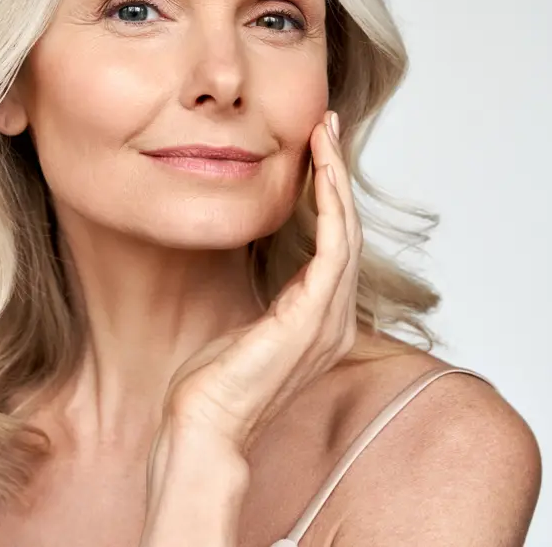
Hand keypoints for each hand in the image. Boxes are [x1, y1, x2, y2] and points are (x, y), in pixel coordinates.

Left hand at [159, 110, 362, 454]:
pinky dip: (331, 205)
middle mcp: (335, 317)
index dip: (329, 193)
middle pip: (347, 228)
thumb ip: (268, 295)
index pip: (334, 242)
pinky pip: (333, 248)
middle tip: (328, 125)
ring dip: (336, 178)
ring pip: (345, 230)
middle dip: (337, 173)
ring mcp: (329, 319)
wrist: (204, 425)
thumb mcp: (246, 324)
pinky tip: (322, 172)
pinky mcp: (313, 318)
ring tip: (325, 134)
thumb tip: (261, 262)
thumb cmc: (215, 382)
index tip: (318, 150)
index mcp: (321, 318)